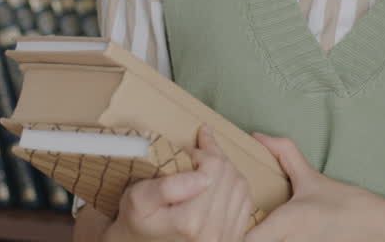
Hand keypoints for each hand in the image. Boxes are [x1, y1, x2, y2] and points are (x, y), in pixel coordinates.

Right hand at [106, 126, 254, 241]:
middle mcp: (214, 233)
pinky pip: (246, 202)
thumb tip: (202, 176)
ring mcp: (227, 238)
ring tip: (207, 168)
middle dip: (215, 158)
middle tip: (196, 156)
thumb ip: (166, 187)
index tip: (189, 151)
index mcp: (191, 222)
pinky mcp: (234, 239)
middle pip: (230, 174)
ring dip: (227, 171)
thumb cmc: (138, 221)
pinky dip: (235, 187)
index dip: (203, 151)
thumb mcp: (138, 200)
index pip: (214, 167)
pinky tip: (219, 184)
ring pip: (241, 185)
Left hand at [245, 134, 382, 241]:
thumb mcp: (311, 177)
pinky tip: (270, 234)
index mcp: (288, 222)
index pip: (246, 240)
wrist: (373, 226)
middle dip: (238, 235)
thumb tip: (257, 137)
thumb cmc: (343, 203)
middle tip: (233, 224)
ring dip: (254, 238)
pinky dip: (272, 241)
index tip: (227, 219)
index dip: (232, 232)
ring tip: (244, 228)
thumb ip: (284, 153)